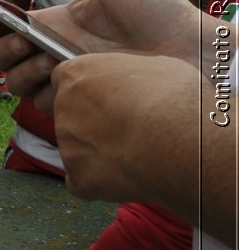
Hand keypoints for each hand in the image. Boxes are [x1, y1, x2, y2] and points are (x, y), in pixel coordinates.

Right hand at [0, 0, 204, 109]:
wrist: (188, 45)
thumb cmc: (158, 8)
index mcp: (57, 22)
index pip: (8, 27)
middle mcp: (55, 50)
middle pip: (3, 58)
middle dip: (1, 49)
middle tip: (20, 40)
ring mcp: (68, 76)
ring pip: (17, 83)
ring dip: (21, 69)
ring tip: (47, 57)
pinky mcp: (81, 98)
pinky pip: (43, 103)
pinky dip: (44, 89)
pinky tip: (63, 72)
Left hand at [51, 53, 202, 203]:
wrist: (184, 142)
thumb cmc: (177, 99)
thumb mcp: (156, 67)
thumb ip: (127, 75)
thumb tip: (134, 82)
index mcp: (78, 73)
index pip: (64, 80)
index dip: (85, 92)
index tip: (104, 100)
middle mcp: (64, 106)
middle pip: (68, 115)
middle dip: (89, 123)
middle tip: (123, 130)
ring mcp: (67, 143)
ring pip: (77, 150)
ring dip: (100, 153)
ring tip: (138, 154)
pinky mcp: (78, 177)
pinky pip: (83, 181)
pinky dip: (101, 182)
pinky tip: (128, 176)